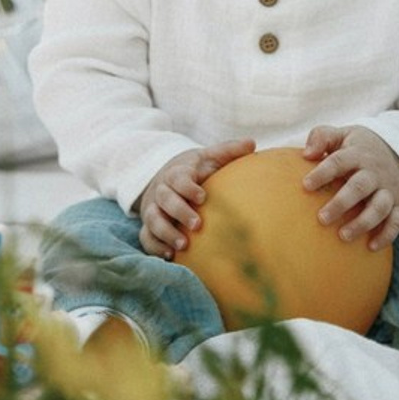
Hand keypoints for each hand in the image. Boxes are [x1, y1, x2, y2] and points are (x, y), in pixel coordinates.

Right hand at [135, 138, 255, 258]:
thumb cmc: (196, 171)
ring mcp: (153, 209)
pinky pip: (147, 237)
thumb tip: (252, 143)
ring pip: (153, 219)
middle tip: (198, 225)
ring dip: (166, 232)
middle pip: (165, 199)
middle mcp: (162, 190)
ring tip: (184, 246)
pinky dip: (155, 247)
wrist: (168, 179)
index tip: (203, 197)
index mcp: (177, 173)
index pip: (178, 178)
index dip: (188, 187)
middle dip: (179, 212)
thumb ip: (228, 151)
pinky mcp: (149, 226)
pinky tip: (170, 256)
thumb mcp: (209, 158)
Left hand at [300, 124, 398, 250]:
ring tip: (342, 236)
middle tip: (321, 219)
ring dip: (363, 222)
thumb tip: (306, 154)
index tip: (305, 186)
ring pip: (379, 207)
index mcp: (357, 154)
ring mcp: (388, 189)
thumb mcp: (342, 134)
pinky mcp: (398, 204)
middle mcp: (374, 172)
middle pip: (359, 187)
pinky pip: (396, 221)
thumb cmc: (357, 147)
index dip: (323, 173)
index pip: (339, 161)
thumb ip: (321, 137)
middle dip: (341, 203)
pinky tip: (371, 247)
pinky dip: (386, 235)